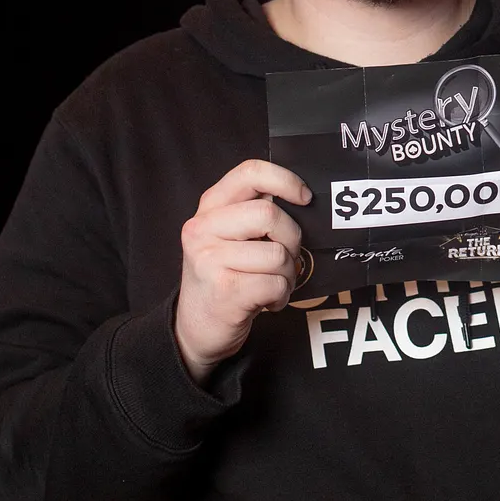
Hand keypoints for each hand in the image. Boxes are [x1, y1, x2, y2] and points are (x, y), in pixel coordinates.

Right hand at [175, 159, 310, 384]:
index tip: (304, 197)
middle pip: (270, 214)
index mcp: (209, 207)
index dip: (285, 180)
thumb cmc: (225, 276)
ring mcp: (210, 260)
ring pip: (278, 255)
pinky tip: (267, 301)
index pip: (250, 172)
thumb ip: (254, 213)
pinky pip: (276, 284)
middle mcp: (203, 228)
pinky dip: (281, 296)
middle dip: (291, 239)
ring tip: (271, 284)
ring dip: (287, 275)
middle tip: (284, 258)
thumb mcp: (228, 236)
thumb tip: (301, 199)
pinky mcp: (225, 291)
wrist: (195, 328)